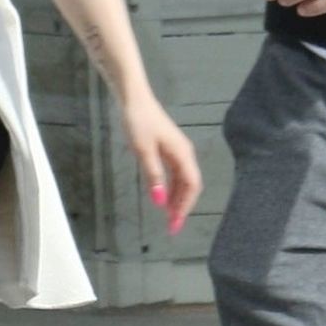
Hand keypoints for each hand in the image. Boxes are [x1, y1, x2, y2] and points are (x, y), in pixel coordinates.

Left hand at [119, 91, 202, 236]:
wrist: (134, 99)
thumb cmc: (139, 122)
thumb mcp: (143, 151)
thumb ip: (153, 177)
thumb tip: (160, 203)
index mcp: (182, 154)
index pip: (192, 186)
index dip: (186, 206)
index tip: (175, 223)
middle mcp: (184, 153)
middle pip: (190, 185)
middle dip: (183, 206)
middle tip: (172, 226)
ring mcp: (177, 150)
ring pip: (182, 180)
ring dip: (177, 198)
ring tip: (169, 216)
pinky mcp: (168, 148)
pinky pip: (175, 173)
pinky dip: (171, 187)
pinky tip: (163, 196)